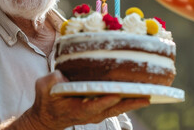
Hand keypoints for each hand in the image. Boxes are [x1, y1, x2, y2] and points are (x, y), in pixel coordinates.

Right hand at [21, 71, 150, 129]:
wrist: (48, 117)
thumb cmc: (46, 99)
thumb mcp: (43, 88)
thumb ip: (51, 81)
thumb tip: (61, 75)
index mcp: (75, 109)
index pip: (92, 105)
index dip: (104, 101)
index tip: (116, 94)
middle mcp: (89, 114)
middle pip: (112, 109)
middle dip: (129, 103)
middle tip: (145, 96)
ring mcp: (96, 113)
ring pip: (118, 108)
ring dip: (133, 102)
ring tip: (150, 94)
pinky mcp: (101, 110)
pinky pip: (118, 106)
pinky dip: (130, 100)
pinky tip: (142, 93)